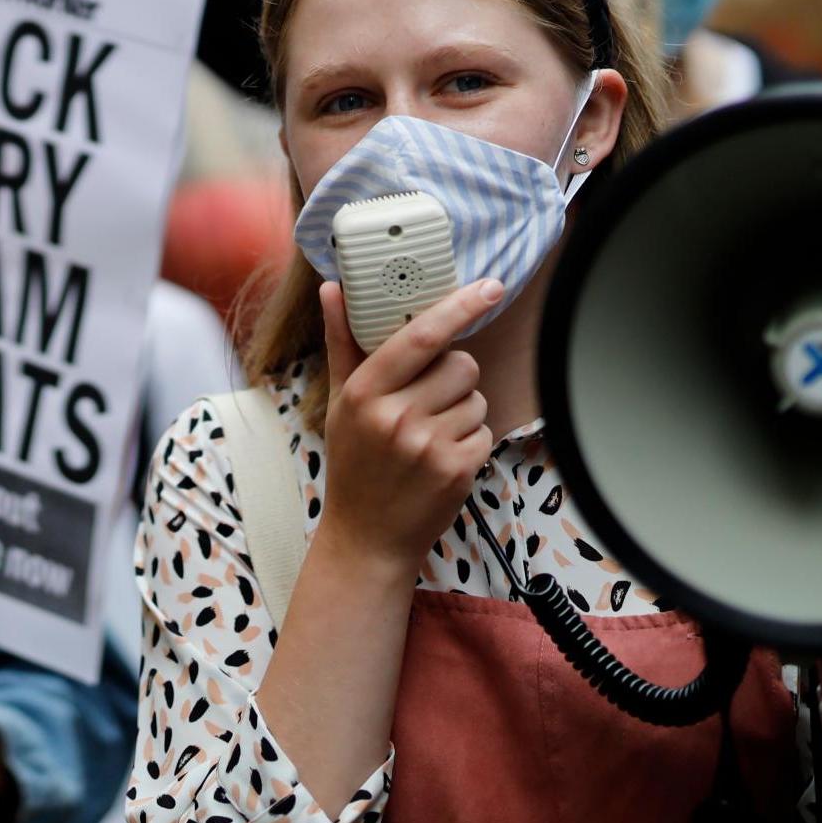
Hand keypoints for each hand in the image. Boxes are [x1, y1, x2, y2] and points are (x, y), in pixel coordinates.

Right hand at [316, 278, 501, 574]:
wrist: (366, 536)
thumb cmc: (354, 462)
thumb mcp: (340, 402)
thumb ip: (342, 343)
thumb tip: (332, 288)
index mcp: (365, 392)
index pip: (421, 336)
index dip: (459, 306)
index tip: (489, 286)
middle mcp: (396, 416)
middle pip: (462, 364)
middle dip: (455, 375)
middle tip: (429, 399)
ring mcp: (428, 445)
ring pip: (477, 399)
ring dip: (462, 412)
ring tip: (430, 435)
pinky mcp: (457, 470)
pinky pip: (485, 432)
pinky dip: (471, 442)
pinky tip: (442, 458)